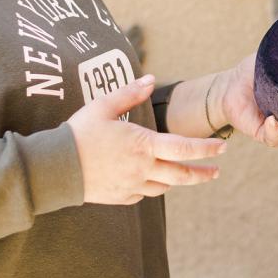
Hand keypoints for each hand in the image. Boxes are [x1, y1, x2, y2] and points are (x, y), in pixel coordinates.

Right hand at [66, 76, 226, 204]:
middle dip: (202, 173)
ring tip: (186, 175)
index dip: (206, 148)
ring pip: (164, 187)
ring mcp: (131, 186)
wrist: (54, 168)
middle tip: (217, 171)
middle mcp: (142, 169)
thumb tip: (151, 79)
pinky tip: (152, 181)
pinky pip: (143, 194)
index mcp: (142, 145)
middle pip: (181, 175)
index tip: (222, 148)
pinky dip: (151, 187)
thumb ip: (130, 93)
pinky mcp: (120, 198)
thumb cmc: (78, 133)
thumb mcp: (103, 106)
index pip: (184, 148)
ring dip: (178, 181)